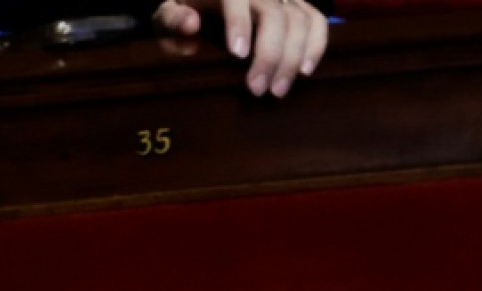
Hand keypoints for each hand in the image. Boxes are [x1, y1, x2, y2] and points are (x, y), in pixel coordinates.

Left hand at [154, 0, 328, 96]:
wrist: (201, 7)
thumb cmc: (182, 16)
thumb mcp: (166, 17)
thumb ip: (172, 20)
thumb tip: (190, 24)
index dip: (239, 24)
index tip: (238, 55)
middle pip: (275, 13)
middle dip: (269, 53)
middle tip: (258, 89)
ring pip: (299, 19)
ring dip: (292, 57)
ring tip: (277, 91)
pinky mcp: (298, 7)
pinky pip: (315, 21)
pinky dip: (316, 45)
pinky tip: (304, 71)